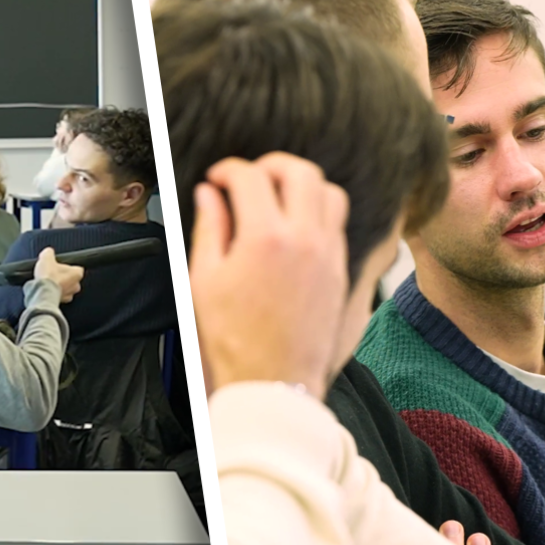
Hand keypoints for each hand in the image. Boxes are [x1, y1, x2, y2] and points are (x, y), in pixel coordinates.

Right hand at [34, 248, 82, 302]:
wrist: (42, 292)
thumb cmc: (48, 277)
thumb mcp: (46, 258)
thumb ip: (49, 253)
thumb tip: (48, 252)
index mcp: (77, 273)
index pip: (77, 268)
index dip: (67, 267)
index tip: (60, 265)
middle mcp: (76, 286)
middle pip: (72, 280)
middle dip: (64, 277)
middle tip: (54, 274)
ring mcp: (68, 295)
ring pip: (66, 289)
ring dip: (59, 286)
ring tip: (49, 282)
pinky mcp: (60, 302)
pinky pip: (59, 297)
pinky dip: (54, 294)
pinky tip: (46, 290)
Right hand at [189, 154, 348, 398]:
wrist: (273, 380)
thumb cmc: (234, 339)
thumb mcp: (204, 280)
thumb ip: (209, 228)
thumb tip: (208, 194)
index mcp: (265, 238)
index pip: (250, 176)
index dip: (227, 170)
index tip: (216, 179)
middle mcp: (305, 239)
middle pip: (299, 171)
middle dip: (269, 164)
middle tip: (249, 177)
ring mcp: (328, 253)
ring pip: (328, 190)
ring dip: (301, 183)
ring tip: (277, 196)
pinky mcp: (340, 269)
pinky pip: (337, 221)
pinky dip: (317, 210)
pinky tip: (294, 225)